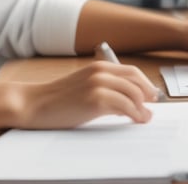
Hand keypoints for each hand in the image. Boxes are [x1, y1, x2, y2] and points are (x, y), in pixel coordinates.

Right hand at [12, 60, 159, 128]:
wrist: (35, 104)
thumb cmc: (57, 99)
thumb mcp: (84, 86)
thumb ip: (104, 87)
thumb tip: (128, 99)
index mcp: (97, 67)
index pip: (131, 71)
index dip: (145, 83)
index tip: (151, 95)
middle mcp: (99, 72)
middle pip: (136, 79)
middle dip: (148, 93)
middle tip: (152, 106)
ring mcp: (97, 85)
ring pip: (133, 93)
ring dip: (143, 107)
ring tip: (144, 117)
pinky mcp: (95, 100)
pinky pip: (125, 106)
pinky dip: (134, 114)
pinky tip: (135, 119)